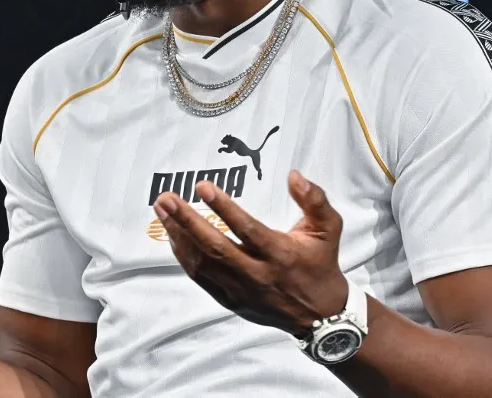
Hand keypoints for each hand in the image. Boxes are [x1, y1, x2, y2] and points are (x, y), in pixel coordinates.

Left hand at [153, 170, 347, 337]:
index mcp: (281, 254)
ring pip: (203, 264)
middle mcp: (258, 274)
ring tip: (163, 211)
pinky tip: (174, 236)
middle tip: (166, 198)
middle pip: (215, 248)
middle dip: (186, 221)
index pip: (246, 229)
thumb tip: (294, 175)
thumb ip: (314, 199)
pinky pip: (201, 277)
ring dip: (179, 236)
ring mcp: (241, 290)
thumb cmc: (321, 264)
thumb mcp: (328, 229)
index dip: (223, 207)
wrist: (320, 316)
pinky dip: (184, 256)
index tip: (202, 186)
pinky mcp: (230, 300)